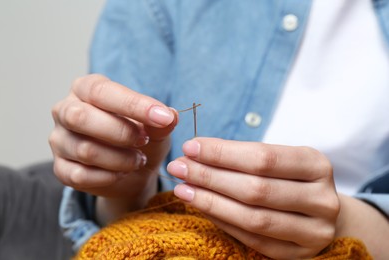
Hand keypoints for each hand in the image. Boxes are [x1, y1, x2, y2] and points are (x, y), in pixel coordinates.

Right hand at [49, 74, 176, 201]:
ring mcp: (59, 140)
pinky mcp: (60, 168)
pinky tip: (121, 173)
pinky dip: (108, 177)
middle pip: (81, 117)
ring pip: (85, 150)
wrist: (133, 171)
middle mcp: (66, 110)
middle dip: (120, 132)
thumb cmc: (141, 138)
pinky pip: (80, 175)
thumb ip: (161, 121)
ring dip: (120, 159)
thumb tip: (170, 116)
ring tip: (138, 159)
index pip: (102, 91)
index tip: (163, 117)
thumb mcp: (156, 127)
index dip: (133, 104)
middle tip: (144, 140)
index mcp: (86, 88)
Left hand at [167, 137, 339, 258]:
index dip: (222, 153)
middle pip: (255, 189)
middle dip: (210, 176)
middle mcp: (322, 199)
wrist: (320, 214)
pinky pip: (252, 240)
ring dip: (210, 202)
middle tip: (179, 167)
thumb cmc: (290, 179)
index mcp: (317, 165)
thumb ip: (243, 156)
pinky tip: (201, 207)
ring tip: (183, 188)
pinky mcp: (299, 255)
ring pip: (253, 218)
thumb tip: (195, 152)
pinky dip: (222, 222)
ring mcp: (314, 231)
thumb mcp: (278, 160)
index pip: (263, 157)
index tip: (191, 147)